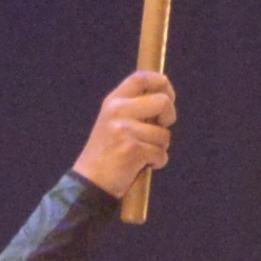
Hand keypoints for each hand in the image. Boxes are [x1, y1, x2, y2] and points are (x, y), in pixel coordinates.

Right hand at [71, 69, 174, 205]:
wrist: (89, 182)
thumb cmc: (107, 154)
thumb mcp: (114, 122)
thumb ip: (134, 109)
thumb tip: (166, 99)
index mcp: (113, 101)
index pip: (141, 77)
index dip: (161, 82)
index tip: (168, 95)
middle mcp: (118, 111)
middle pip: (163, 101)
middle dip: (170, 116)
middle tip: (162, 128)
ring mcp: (125, 130)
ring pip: (164, 134)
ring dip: (160, 147)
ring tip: (143, 155)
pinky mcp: (133, 150)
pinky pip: (160, 153)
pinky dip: (157, 163)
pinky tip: (141, 167)